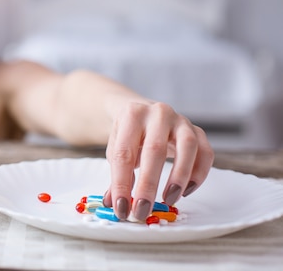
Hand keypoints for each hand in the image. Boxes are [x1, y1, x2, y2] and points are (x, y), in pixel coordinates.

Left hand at [104, 101, 213, 220]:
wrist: (143, 112)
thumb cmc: (130, 134)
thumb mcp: (116, 150)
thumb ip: (117, 176)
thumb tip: (114, 204)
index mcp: (131, 116)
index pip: (124, 153)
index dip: (121, 183)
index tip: (121, 207)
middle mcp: (158, 114)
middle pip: (155, 149)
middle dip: (148, 184)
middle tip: (143, 210)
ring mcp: (181, 121)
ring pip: (188, 146)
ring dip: (179, 177)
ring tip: (169, 199)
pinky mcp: (198, 131)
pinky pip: (206, 152)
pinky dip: (198, 174)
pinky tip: (185, 190)